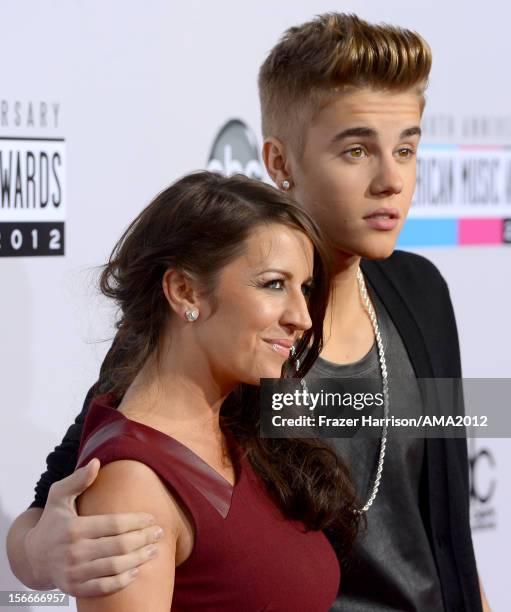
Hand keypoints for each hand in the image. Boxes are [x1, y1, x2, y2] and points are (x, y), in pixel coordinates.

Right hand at [24, 458, 163, 596]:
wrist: (33, 556)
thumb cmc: (52, 521)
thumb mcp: (59, 496)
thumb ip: (78, 480)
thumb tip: (96, 462)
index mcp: (73, 528)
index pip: (114, 524)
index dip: (136, 521)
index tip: (151, 518)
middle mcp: (73, 552)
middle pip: (119, 546)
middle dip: (144, 539)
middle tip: (159, 533)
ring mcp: (74, 573)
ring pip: (115, 567)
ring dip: (139, 559)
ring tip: (154, 550)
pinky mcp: (75, 589)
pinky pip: (104, 588)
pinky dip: (122, 581)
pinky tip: (136, 570)